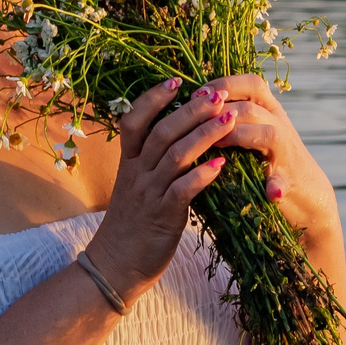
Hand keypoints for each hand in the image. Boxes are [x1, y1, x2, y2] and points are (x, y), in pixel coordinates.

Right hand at [89, 78, 239, 294]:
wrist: (116, 265)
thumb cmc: (132, 223)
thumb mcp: (135, 185)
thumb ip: (150, 160)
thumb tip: (177, 134)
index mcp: (128, 162)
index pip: (134, 120)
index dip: (153, 98)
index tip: (177, 80)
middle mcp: (136, 173)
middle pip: (161, 131)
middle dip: (191, 110)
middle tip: (216, 94)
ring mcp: (148, 193)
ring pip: (175, 155)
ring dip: (204, 135)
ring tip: (229, 120)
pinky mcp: (162, 216)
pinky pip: (183, 190)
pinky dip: (203, 174)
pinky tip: (222, 164)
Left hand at [200, 74, 338, 235]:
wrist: (306, 191)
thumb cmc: (269, 157)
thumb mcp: (254, 129)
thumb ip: (235, 114)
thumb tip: (196, 100)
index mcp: (270, 110)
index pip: (251, 84)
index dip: (224, 84)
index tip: (198, 93)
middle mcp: (280, 125)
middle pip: (252, 108)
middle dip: (221, 110)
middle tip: (196, 119)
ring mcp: (286, 152)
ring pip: (268, 134)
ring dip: (240, 135)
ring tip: (217, 143)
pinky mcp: (289, 181)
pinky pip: (282, 181)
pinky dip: (276, 186)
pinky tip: (271, 193)